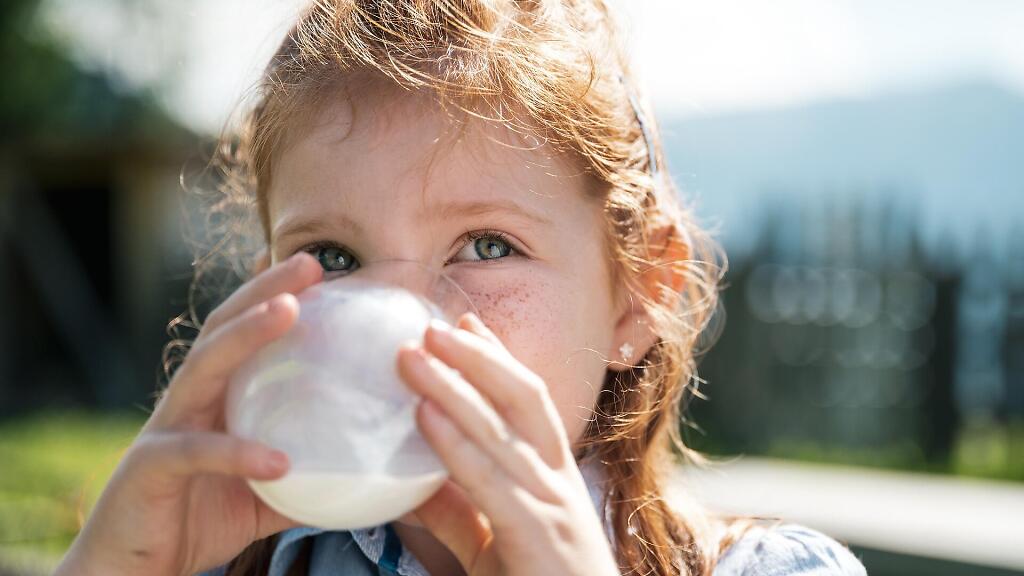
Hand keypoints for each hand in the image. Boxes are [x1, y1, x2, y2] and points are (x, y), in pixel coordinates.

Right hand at [56, 253, 322, 575]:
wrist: (130, 568)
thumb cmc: (197, 519)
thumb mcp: (267, 495)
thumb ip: (309, 478)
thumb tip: (368, 476)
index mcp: (216, 399)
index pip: (245, 335)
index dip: (277, 297)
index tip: (322, 269)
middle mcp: (189, 400)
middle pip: (224, 329)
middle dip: (265, 291)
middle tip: (311, 262)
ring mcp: (166, 428)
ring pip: (204, 367)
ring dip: (246, 334)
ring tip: (290, 310)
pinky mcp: (151, 467)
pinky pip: (197, 453)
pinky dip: (237, 453)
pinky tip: (277, 461)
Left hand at [397, 313, 619, 575]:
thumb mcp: (494, 546)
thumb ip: (459, 514)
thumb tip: (412, 483)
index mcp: (552, 480)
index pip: (527, 403)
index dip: (496, 360)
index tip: (462, 324)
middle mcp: (558, 482)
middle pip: (524, 398)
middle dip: (478, 357)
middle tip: (432, 324)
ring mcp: (553, 506)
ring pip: (505, 429)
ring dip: (455, 385)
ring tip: (412, 353)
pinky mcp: (539, 535)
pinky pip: (491, 480)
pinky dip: (456, 442)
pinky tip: (424, 415)